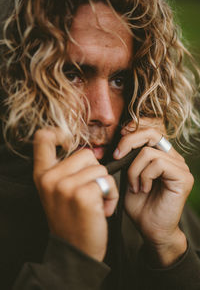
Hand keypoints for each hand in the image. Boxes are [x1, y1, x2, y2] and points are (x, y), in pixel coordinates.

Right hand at [33, 128, 118, 260]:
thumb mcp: (57, 192)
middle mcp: (50, 177)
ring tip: (96, 203)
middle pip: (87, 154)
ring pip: (100, 168)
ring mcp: (65, 186)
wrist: (75, 251)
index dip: (59, 134)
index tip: (69, 143)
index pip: (44, 137)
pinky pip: (108, 182)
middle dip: (95, 171)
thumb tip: (88, 152)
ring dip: (105, 186)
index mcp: (42, 174)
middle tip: (89, 193)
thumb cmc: (71, 219)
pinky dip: (111, 195)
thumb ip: (64, 169)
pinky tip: (102, 210)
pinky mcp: (83, 195)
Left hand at [113, 118, 193, 265]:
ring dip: (134, 170)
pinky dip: (145, 176)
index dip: (132, 134)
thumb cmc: (140, 205)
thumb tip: (120, 144)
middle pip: (152, 133)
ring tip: (134, 187)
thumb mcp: (129, 177)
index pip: (149, 132)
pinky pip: (158, 164)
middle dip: (129, 142)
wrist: (151, 229)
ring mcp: (180, 166)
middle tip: (117, 156)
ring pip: (149, 152)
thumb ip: (128, 160)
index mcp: (161, 155)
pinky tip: (144, 189)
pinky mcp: (183, 176)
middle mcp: (173, 158)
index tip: (116, 149)